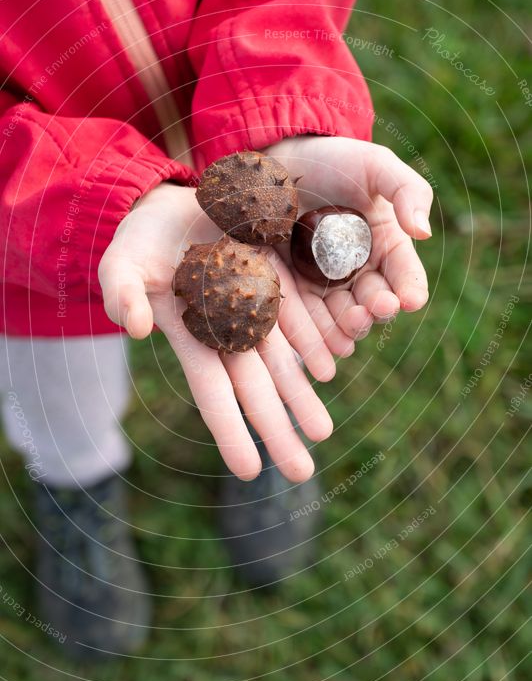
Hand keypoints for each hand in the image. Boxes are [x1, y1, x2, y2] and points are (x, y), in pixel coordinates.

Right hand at [98, 183, 335, 481]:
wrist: (172, 208)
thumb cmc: (138, 243)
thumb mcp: (121, 266)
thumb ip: (122, 295)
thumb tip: (136, 330)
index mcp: (191, 335)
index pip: (213, 390)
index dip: (231, 429)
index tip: (248, 472)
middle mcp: (226, 330)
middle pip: (256, 387)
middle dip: (277, 429)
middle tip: (302, 472)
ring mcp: (252, 307)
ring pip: (282, 360)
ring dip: (302, 396)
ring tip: (322, 433)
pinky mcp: (272, 280)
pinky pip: (298, 317)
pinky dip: (314, 342)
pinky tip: (333, 367)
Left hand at [264, 135, 433, 353]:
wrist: (280, 160)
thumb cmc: (334, 160)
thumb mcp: (376, 165)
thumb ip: (407, 190)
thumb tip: (424, 232)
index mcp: (386, 244)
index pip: (404, 273)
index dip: (410, 289)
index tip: (411, 300)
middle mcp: (359, 269)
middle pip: (374, 300)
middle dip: (377, 309)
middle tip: (376, 308)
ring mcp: (326, 282)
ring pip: (342, 315)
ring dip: (349, 327)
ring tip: (351, 329)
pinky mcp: (293, 287)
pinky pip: (306, 317)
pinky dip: (315, 336)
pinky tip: (324, 349)